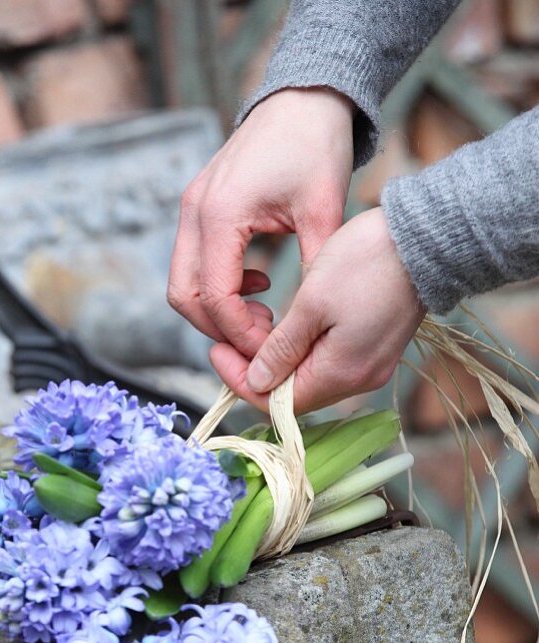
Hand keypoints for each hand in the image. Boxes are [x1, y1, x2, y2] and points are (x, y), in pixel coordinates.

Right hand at [167, 87, 354, 358]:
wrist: (304, 99)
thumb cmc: (316, 146)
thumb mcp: (324, 212)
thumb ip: (313, 268)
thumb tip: (310, 323)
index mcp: (221, 214)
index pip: (214, 297)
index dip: (241, 332)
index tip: (272, 348)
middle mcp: (195, 211)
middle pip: (183, 296)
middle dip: (219, 328)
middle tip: (263, 340)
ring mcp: (191, 208)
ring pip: (183, 282)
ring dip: (216, 308)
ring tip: (264, 314)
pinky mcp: (198, 207)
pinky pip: (194, 261)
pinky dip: (218, 285)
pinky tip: (259, 283)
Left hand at [210, 207, 425, 413]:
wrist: (426, 240)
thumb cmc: (368, 262)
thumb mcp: (312, 302)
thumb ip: (282, 349)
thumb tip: (257, 382)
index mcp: (340, 374)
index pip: (276, 402)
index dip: (240, 380)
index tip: (217, 349)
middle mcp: (358, 380)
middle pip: (293, 394)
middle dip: (256, 370)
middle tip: (228, 338)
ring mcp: (371, 366)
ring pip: (310, 378)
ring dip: (279, 360)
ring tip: (255, 328)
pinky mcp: (376, 349)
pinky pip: (329, 363)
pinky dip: (303, 351)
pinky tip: (288, 327)